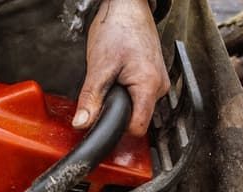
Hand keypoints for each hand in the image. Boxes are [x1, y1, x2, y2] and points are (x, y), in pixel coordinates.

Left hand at [74, 0, 169, 136]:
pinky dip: (128, 89)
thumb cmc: (118, 28)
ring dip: (123, 98)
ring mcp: (160, 82)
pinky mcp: (155, 77)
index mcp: (149, 86)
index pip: (137, 128)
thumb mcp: (98, 67)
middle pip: (138, 118)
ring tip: (114, 77)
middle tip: (106, 89)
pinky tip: (121, 74)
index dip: (117, 127)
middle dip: (118, 109)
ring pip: (139, 106)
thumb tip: (82, 123)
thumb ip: (91, 99)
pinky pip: (141, 94)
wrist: (128, 7)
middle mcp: (160, 87)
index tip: (103, 119)